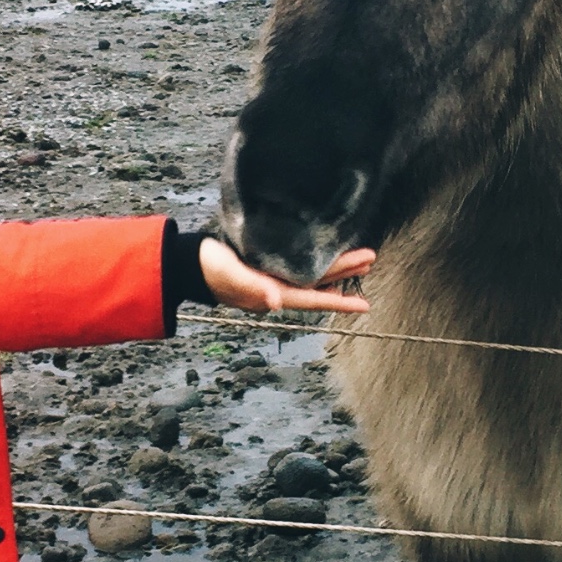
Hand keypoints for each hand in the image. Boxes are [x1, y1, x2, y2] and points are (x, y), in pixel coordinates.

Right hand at [197, 238, 374, 314]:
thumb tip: (276, 303)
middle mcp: (278, 287)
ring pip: (313, 272)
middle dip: (346, 273)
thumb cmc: (209, 269)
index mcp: (272, 293)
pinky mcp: (267, 263)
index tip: (365, 304)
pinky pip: (299, 264)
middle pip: (319, 282)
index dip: (339, 302)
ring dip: (337, 266)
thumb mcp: (230, 277)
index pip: (313, 299)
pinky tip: (326, 257)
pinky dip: (317, 261)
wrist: (190, 261)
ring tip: (361, 257)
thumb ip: (252, 288)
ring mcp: (273, 276)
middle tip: (371, 258)